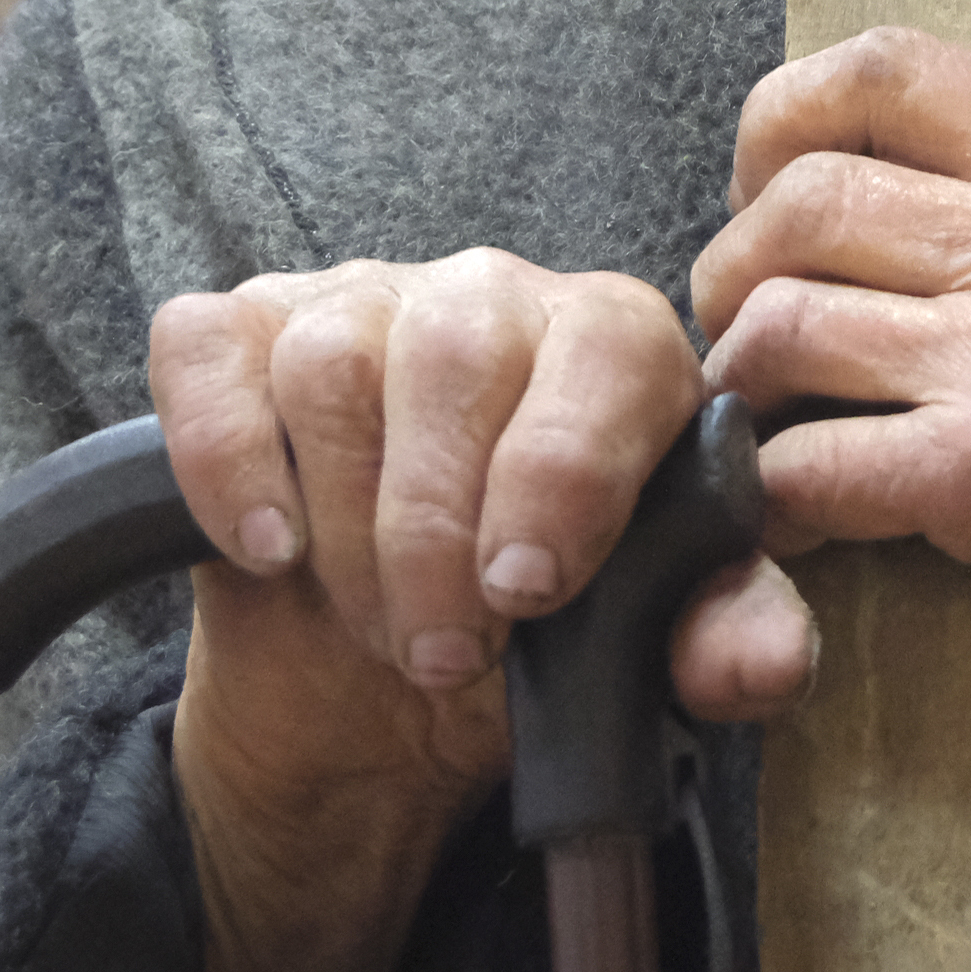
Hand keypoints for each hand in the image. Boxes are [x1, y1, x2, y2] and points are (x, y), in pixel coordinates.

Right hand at [144, 252, 814, 971]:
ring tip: (375, 623)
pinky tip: (267, 547)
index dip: (563, 471)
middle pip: (457, 356)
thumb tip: (762, 663)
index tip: (527, 592)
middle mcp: (492, 296)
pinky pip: (209, 352)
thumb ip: (719, 644)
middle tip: (442, 654)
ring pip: (331, 363)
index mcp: (618, 346)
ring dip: (345, 527)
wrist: (395, 675)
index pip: (606, 350)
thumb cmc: (543, 632)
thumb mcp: (644, 655)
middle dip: (438, 532)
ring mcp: (357, 302)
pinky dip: (225, 459)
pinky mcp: (238, 333)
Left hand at [689, 28, 970, 971]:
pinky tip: (803, 522)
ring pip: (782, 322)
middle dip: (735, 273)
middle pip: (806, 197)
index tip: (766, 198)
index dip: (783, 127)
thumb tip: (908, 184)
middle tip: (746, 346)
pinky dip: (776, 497)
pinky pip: (805, 459)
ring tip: (768, 433)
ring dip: (745, 388)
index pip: (888, 68)